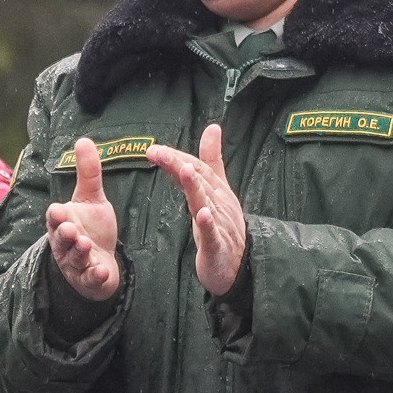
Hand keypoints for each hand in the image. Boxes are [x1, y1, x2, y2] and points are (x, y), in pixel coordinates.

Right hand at [45, 139, 122, 300]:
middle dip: (65, 235)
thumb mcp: (92, 198)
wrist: (100, 262)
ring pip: (74, 258)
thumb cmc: (92, 228)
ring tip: (86, 244)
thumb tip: (83, 139)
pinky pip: (89, 279)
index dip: (56, 216)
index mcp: (62, 222)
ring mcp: (75, 263)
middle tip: (71, 229)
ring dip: (79, 252)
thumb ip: (88, 172)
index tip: (59, 211)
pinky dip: (94, 276)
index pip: (55, 218)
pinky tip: (101, 270)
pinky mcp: (88, 279)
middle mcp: (64, 244)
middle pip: (61, 239)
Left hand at [148, 123, 248, 294]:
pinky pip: (212, 235)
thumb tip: (213, 127)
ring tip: (185, 170)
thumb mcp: (218, 192)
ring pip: (206, 203)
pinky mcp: (218, 246)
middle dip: (180, 165)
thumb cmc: (224, 226)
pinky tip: (203, 214)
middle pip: (199, 181)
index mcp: (217, 191)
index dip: (177, 158)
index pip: (198, 168)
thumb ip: (212, 160)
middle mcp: (219, 204)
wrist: (238, 266)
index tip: (154, 150)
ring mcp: (220, 225)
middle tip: (160, 152)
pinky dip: (208, 225)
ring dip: (195, 186)